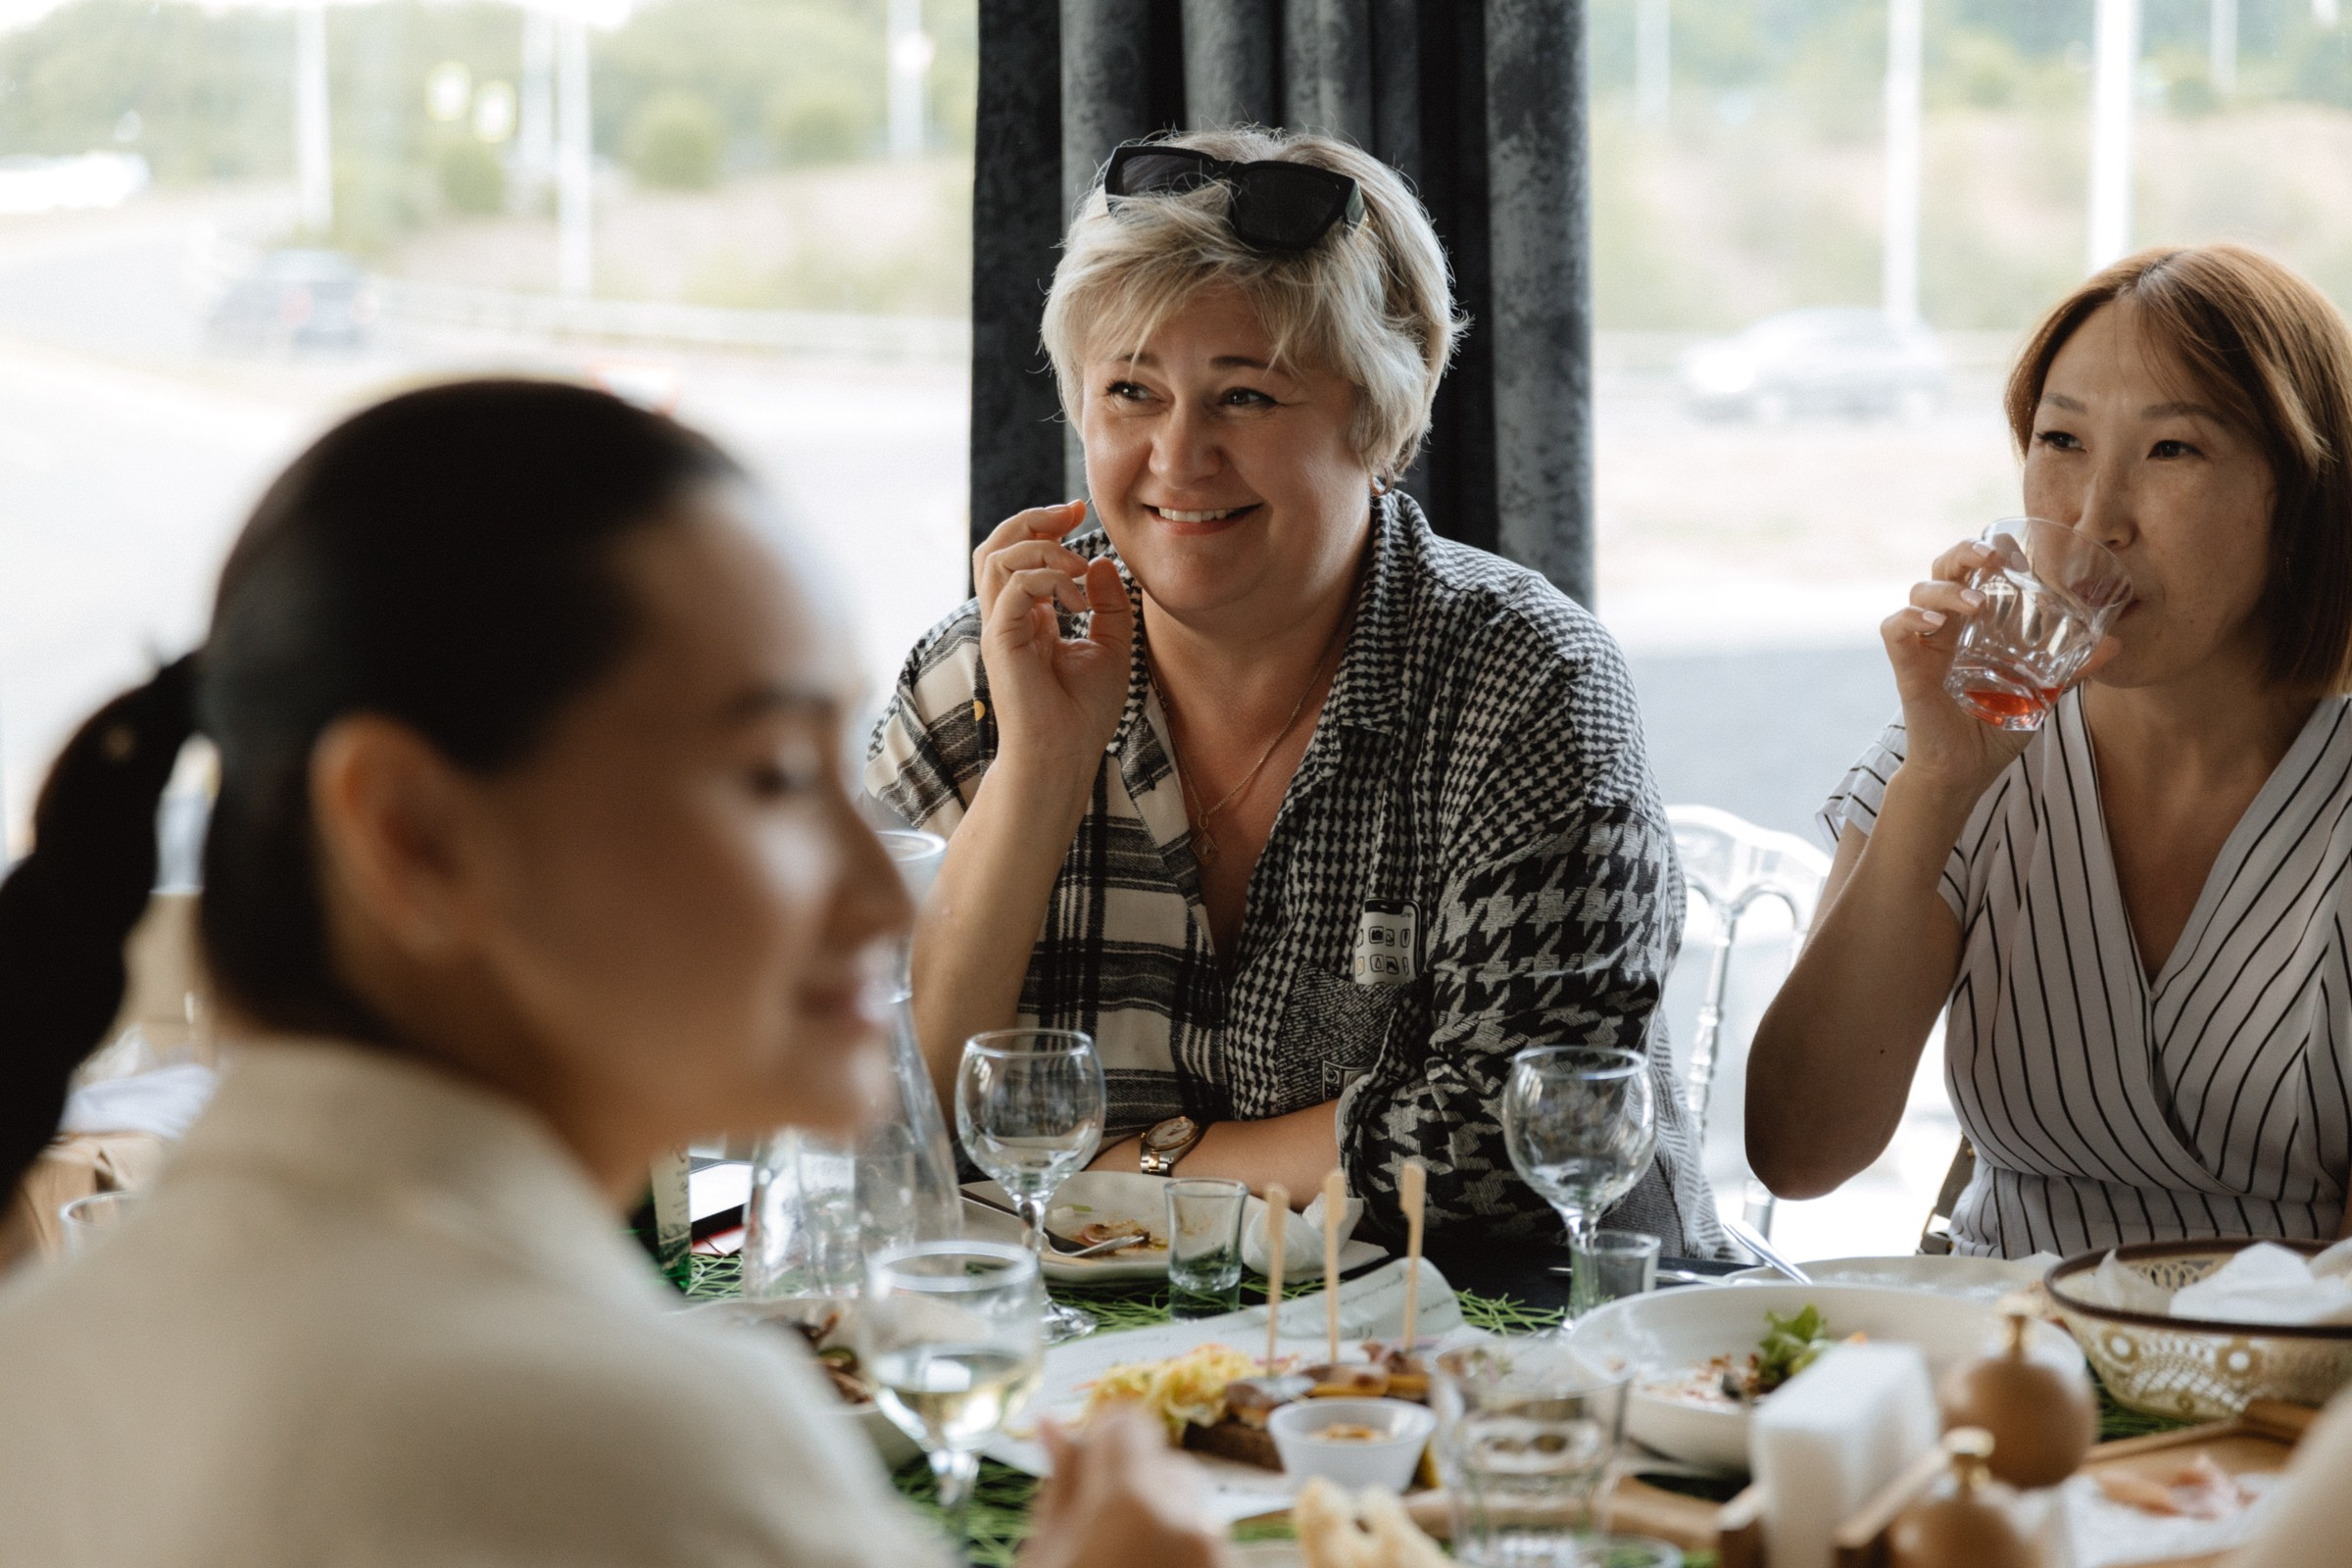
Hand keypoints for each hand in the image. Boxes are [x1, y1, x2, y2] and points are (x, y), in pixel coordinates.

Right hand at [974, 501, 1136, 783]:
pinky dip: (1049, 579)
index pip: (1020, 554)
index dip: (1046, 525)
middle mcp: (1008, 616)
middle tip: (1072, 514)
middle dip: (1033, 519)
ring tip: (1081, 572)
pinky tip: (1077, 601)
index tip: (1081, 513)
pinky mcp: (1001, 640)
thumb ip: (1109, 605)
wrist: (1065, 756)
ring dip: (1044, 549)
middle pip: (995, 544)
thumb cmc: (1084, 713)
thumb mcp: (1112, 647)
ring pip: (996, 556)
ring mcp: (1000, 627)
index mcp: (1029, 616)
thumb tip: (1102, 562)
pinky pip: (1014, 586)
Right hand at [1018, 1404, 1231, 1567]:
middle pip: (1160, 1459)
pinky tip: (1146, 1563)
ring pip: (1186, 1497)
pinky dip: (1179, 1540)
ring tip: (1121, 1550)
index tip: (1084, 1462)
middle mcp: (1188, 1518)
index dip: (1101, 1436)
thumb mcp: (1047, 1554)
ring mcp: (1217, 1550)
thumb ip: (1060, 1484)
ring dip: (1157, 1510)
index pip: (1128, 1423)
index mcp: (1132, 1503)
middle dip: (1129, 1480)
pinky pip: (1204, 1533)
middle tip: (1097, 1525)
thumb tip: (1052, 1423)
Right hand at [1881, 538, 2117, 800]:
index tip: (2017, 550)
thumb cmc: (1995, 730)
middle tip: (1993, 557)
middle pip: (1943, 568)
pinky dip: (1911, 618)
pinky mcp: (1907, 667)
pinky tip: (1934, 622)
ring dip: (1947, 589)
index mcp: (1975, 624)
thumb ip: (2071, 669)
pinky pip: (1895, 629)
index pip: (1974, 571)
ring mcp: (1925, 645)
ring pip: (1919, 591)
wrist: (1965, 772)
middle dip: (1963, 552)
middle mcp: (1948, 627)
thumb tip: (2115, 645)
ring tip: (1977, 604)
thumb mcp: (2041, 695)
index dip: (1989, 551)